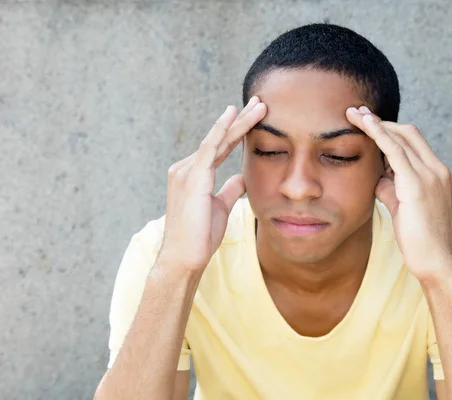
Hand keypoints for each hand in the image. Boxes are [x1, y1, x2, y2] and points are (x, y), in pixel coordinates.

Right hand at [157, 96, 266, 273]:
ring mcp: (187, 171)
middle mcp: (187, 168)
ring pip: (218, 140)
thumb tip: (242, 177)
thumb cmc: (200, 236)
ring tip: (259, 106)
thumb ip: (230, 189)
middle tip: (260, 102)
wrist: (185, 258)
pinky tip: (234, 116)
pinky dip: (222, 131)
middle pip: (219, 139)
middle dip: (241, 119)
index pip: (220, 147)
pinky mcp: (192, 178)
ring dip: (239, 121)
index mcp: (193, 175)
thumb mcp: (220, 207)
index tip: (256, 116)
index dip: (238, 132)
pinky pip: (210, 149)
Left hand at [346, 106, 451, 283]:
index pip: (412, 141)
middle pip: (407, 133)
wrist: (436, 262)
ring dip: (375, 123)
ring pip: (400, 137)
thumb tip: (378, 178)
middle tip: (356, 112)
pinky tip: (364, 124)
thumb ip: (392, 189)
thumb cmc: (419, 239)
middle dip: (380, 121)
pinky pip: (395, 151)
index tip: (368, 122)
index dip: (389, 129)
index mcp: (436, 173)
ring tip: (353, 114)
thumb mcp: (403, 207)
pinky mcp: (417, 185)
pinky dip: (379, 134)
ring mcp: (429, 176)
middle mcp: (436, 170)